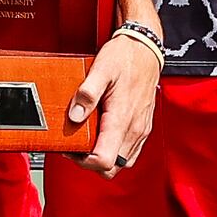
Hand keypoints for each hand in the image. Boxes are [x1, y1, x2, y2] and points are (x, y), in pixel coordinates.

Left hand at [67, 32, 163, 175]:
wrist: (145, 48)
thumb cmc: (125, 57)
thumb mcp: (101, 69)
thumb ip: (87, 94)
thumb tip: (75, 116)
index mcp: (122, 119)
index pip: (104, 161)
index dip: (83, 161)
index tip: (71, 148)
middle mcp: (135, 129)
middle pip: (112, 168)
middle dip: (91, 163)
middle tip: (77, 147)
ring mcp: (141, 129)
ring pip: (122, 163)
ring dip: (104, 159)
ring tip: (88, 142)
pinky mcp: (143, 127)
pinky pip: (129, 152)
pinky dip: (115, 151)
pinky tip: (103, 136)